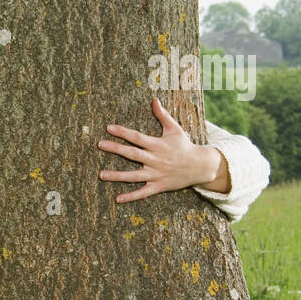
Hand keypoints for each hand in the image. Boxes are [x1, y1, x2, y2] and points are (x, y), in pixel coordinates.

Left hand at [97, 98, 228, 202]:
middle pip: (132, 154)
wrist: (200, 166)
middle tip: (100, 144)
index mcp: (157, 145)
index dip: (123, 132)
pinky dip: (131, 196)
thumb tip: (154, 100)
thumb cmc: (184, 146)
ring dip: (117, 176)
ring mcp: (156, 174)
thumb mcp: (175, 129)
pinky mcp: (158, 186)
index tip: (109, 128)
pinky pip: (143, 192)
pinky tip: (117, 199)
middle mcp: (155, 159)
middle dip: (116, 149)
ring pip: (134, 175)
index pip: (137, 137)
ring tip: (101, 175)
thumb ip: (163, 115)